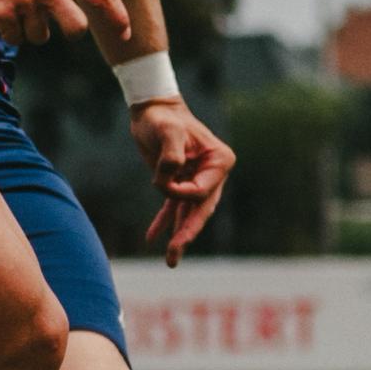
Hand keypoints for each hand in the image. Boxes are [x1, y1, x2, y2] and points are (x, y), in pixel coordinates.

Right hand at [0, 0, 129, 49]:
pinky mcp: (3, 15)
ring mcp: (24, 1)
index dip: (118, 15)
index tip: (126, 34)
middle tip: (57, 21)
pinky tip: (3, 11)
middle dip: (70, 31)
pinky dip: (11, 31)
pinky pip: (17, 39)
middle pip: (76, 28)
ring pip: (41, 37)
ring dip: (31, 29)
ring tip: (19, 7)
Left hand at [130, 97, 233, 262]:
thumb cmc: (163, 117)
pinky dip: (163, 222)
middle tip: (175, 254)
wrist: (152, 108)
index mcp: (219, 161)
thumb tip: (171, 174)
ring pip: (188, 213)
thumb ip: (172, 154)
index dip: (180, 193)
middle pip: (200, 209)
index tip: (162, 179)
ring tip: (171, 261)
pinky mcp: (180, 182)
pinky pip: (173, 207)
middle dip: (187, 233)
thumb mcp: (168, 131)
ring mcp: (197, 179)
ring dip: (178, 235)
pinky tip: (152, 237)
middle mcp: (212, 173)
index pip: (202, 191)